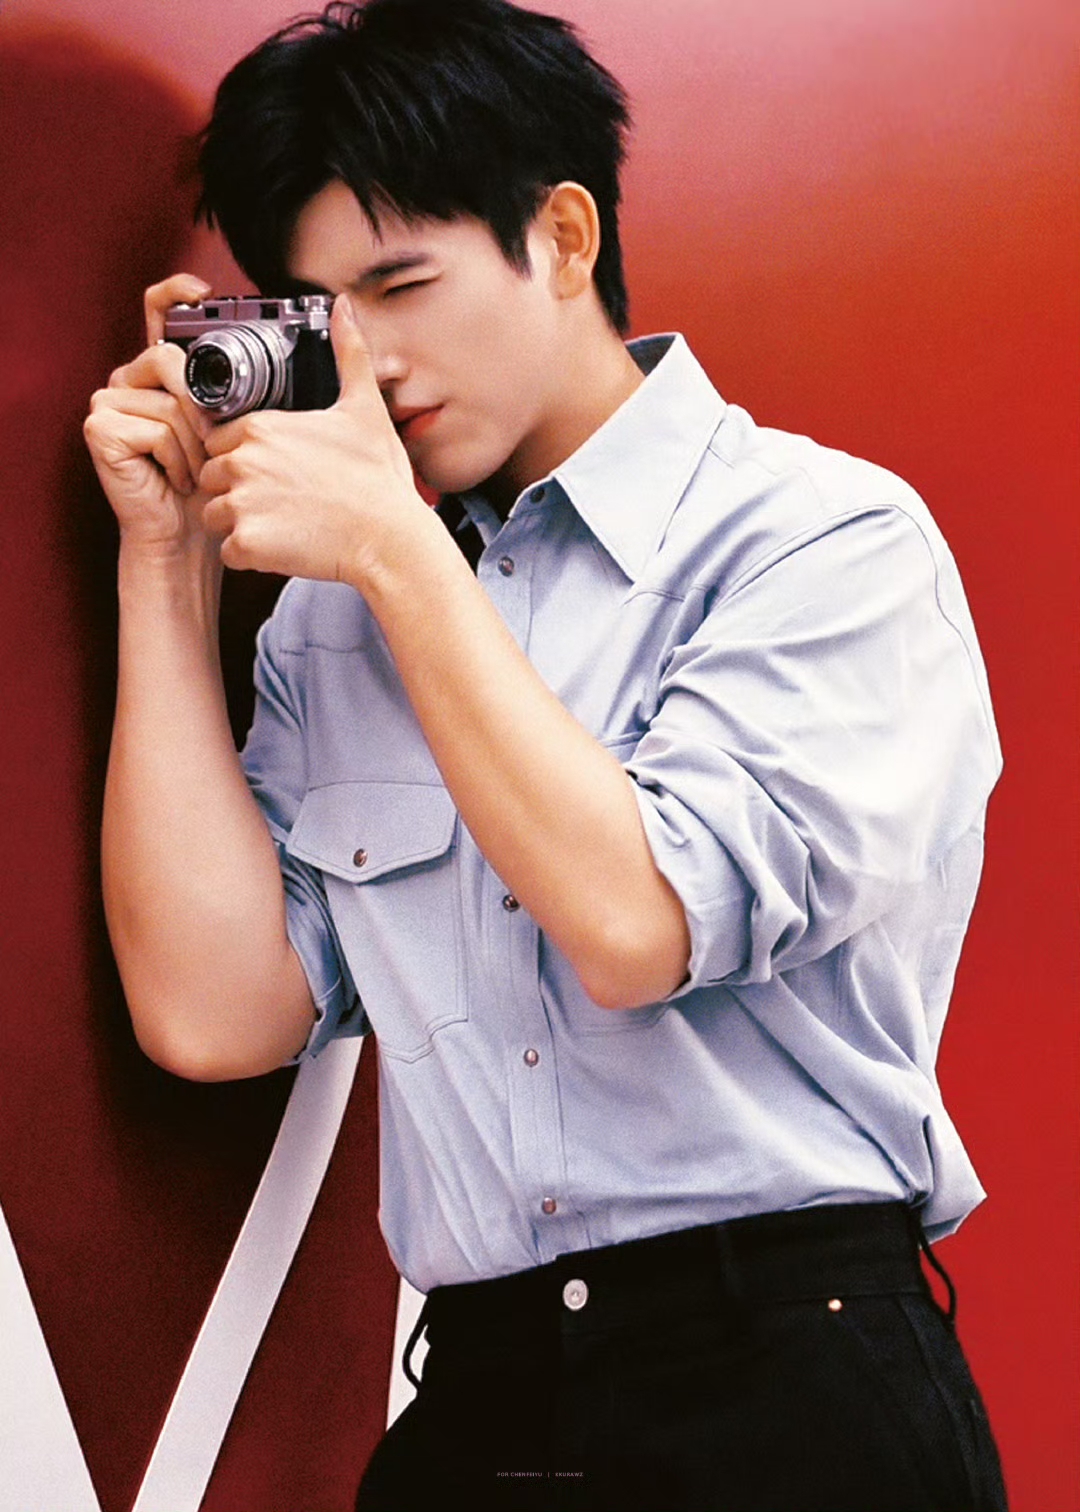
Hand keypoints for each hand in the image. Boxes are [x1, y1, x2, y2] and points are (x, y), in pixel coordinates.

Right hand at [83, 273, 215, 553]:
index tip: (202, 292)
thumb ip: (237, 391)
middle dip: (203, 410)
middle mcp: (128, 378)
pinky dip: (177, 459)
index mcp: (159, 371)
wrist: (189, 534)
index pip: (157, 312)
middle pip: (169, 359)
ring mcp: (108, 401)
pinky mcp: (100, 428)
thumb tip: (275, 358)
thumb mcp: (233, 429)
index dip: (175, 293)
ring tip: (195, 471)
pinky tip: (175, 478)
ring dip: (194, 445)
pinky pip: (155, 430)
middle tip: (212, 447)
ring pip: (168, 402)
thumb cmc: (212, 485)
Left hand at [198, 296, 425, 583]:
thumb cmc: (379, 480)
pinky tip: (287, 546)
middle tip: (284, 502)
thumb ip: (347, 354)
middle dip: (238, 492)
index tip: (279, 473)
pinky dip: (251, 556)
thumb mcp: (365, 409)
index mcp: (261, 426)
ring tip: (286, 525)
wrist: (391, 539)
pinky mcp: (247, 543)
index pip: (221, 441)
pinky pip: (228, 552)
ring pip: (215, 516)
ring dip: (241, 524)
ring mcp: (242, 503)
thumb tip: (342, 306)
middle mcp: (243, 460)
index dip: (246, 459)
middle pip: (212, 478)